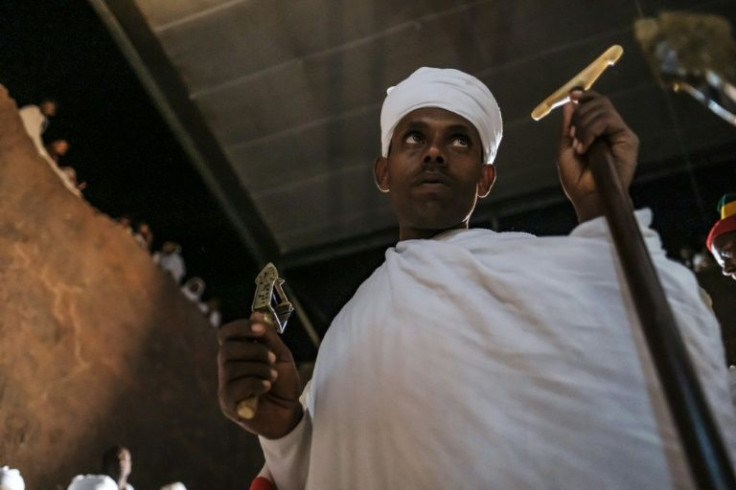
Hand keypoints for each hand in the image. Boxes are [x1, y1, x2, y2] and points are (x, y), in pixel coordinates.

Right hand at [217, 312, 302, 438]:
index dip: (240, 328)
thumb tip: (255, 314)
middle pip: (227, 350)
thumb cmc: (283, 384)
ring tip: (273, 376)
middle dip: (253, 351)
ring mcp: (225, 387)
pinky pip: (233, 388)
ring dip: (258, 369)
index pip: (226, 334)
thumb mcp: (280, 356)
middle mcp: (227, 369)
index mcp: (238, 353)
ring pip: (231, 369)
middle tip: (272, 358)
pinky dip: (254, 384)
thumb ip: (268, 337)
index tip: (259, 329)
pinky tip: (266, 387)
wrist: (289, 413)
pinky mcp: (228, 405)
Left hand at [557, 90, 638, 221]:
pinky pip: (608, 120)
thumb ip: (568, 126)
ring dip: (584, 125)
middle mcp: (611, 131)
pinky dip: (591, 130)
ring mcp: (621, 134)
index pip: (596, 104)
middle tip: (573, 136)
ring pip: (603, 108)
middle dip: (580, 115)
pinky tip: (585, 147)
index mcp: (597, 132)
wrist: (588, 198)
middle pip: (599, 102)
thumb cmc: (577, 180)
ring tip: (579, 147)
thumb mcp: (566, 149)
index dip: (585, 96)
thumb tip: (571, 102)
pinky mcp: (628, 139)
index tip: (571, 96)